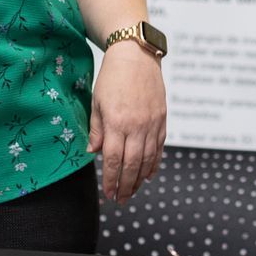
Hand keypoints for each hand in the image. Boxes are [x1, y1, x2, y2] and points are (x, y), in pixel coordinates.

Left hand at [88, 40, 166, 202]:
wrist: (136, 55)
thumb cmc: (112, 77)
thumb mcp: (96, 103)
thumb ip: (96, 129)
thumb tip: (93, 152)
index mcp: (117, 122)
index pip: (114, 160)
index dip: (111, 180)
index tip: (109, 193)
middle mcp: (136, 125)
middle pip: (132, 164)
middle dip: (126, 185)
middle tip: (121, 200)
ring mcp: (152, 123)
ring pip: (148, 158)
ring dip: (140, 178)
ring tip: (134, 192)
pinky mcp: (162, 118)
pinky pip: (159, 146)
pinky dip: (155, 163)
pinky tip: (149, 174)